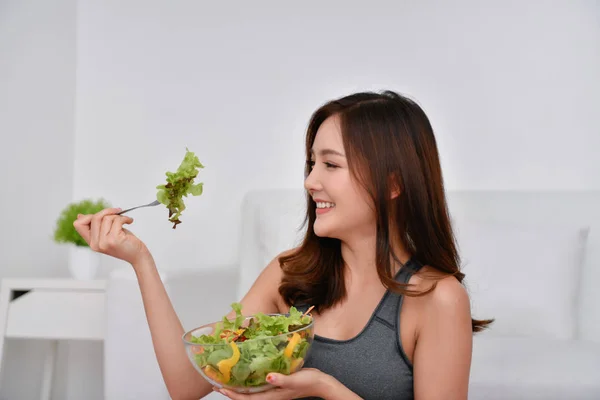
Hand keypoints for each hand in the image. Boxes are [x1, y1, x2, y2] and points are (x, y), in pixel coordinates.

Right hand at [73, 207, 148, 264]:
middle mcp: (95, 244)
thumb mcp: (107, 234)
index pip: (78, 224)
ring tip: (125, 220)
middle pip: (94, 218)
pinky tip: (129, 221)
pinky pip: (117, 220)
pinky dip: (125, 218)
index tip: (103, 215)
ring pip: (106, 218)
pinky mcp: (114, 239)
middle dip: (107, 211)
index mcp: (92, 242)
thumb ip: (96, 227)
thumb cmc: (125, 243)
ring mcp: (104, 242)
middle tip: (118, 212)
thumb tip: (80, 216)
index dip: (89, 216)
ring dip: (118, 216)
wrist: (138, 256)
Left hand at [214, 368, 330, 399]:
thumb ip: (281, 379)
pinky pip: (257, 388)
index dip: (233, 394)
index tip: (220, 388)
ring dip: (237, 389)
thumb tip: (269, 377)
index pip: (247, 399)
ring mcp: (273, 392)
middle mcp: (270, 396)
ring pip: (250, 393)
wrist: (320, 383)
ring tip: (225, 382)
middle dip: (230, 392)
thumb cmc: (309, 381)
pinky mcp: (276, 386)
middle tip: (216, 384)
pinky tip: (245, 376)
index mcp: (272, 396)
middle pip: (245, 398)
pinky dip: (248, 384)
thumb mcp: (295, 379)